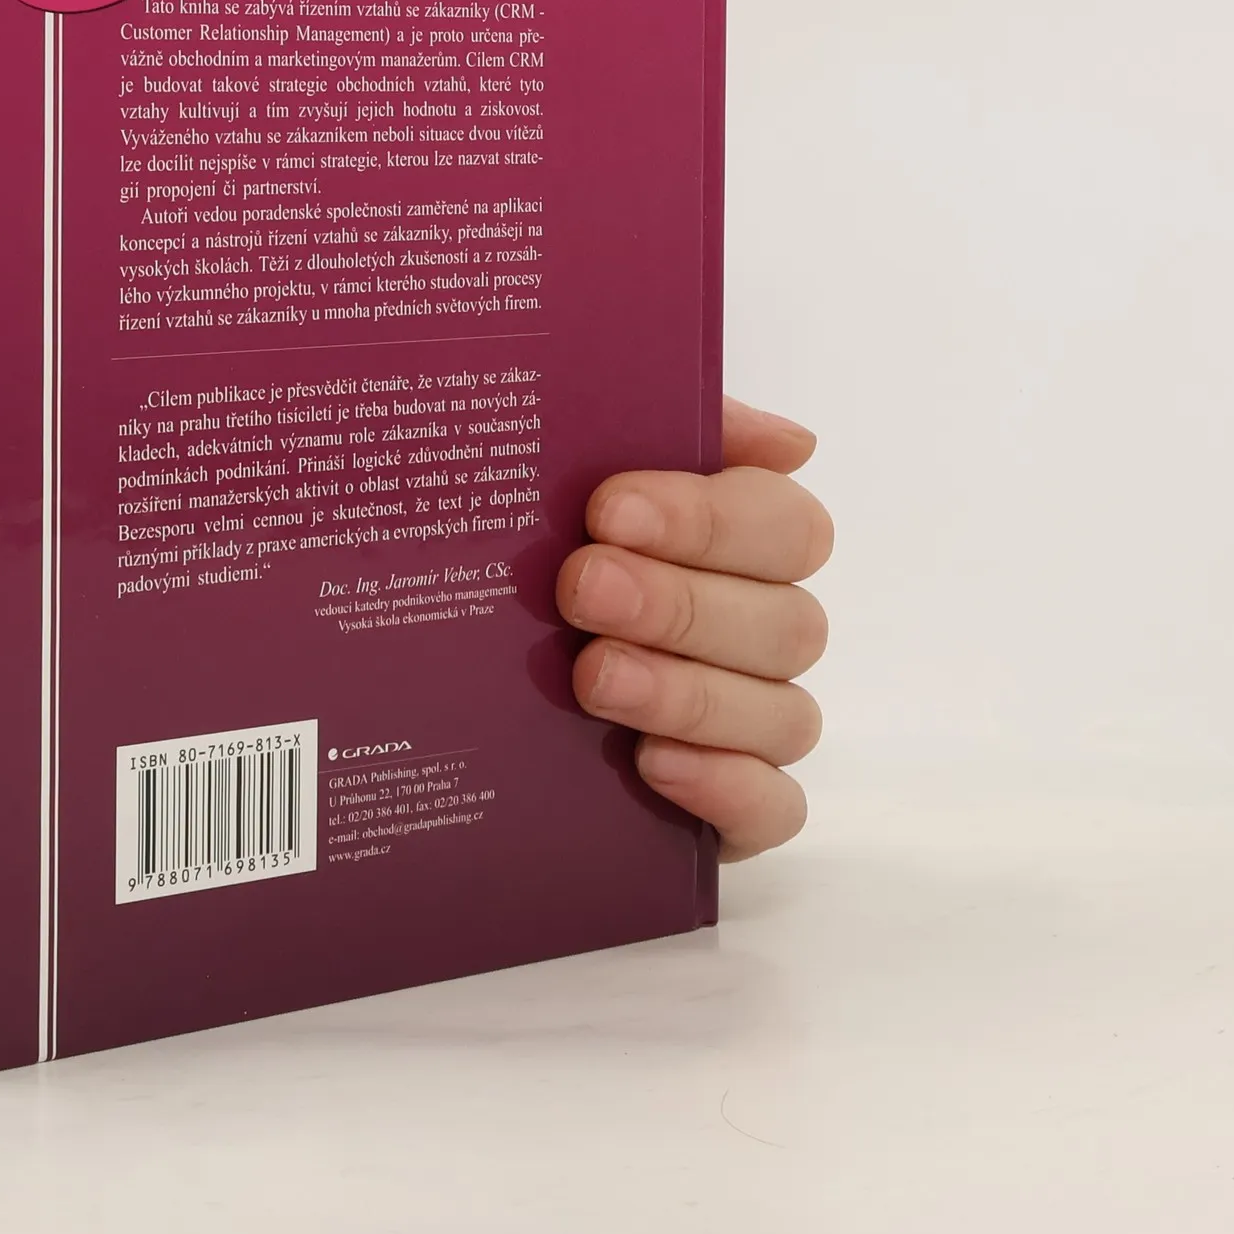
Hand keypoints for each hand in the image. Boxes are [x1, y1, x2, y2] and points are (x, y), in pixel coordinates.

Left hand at [556, 399, 830, 860]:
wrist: (442, 678)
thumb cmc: (525, 550)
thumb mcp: (564, 469)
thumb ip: (656, 424)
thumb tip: (791, 443)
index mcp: (739, 541)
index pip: (783, 524)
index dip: (707, 518)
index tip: (606, 509)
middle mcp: (760, 629)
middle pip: (786, 622)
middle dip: (681, 603)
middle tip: (581, 588)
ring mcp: (753, 724)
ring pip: (783, 714)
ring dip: (689, 692)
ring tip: (594, 678)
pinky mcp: (735, 808)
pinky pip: (776, 809)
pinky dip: (726, 786)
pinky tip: (652, 762)